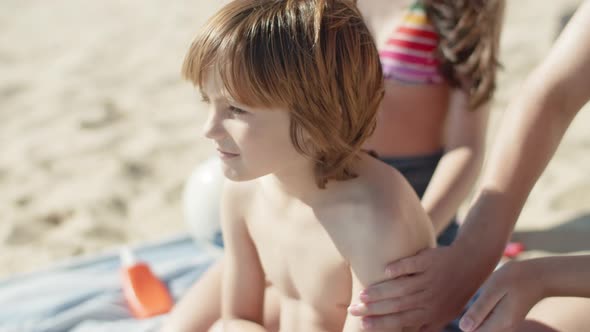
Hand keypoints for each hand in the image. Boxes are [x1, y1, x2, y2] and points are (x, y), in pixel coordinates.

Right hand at [348, 245, 484, 330]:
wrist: (472, 264)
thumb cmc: (453, 291)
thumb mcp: (443, 313)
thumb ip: (425, 325)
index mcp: (431, 313)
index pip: (401, 321)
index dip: (381, 324)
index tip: (363, 325)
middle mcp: (430, 298)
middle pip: (397, 306)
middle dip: (373, 309)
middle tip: (354, 309)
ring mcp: (430, 278)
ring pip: (401, 288)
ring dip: (381, 291)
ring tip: (362, 294)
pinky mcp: (430, 260)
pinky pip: (413, 264)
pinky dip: (399, 267)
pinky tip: (385, 270)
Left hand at [458, 260, 543, 331]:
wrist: (540, 275)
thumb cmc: (515, 277)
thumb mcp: (494, 289)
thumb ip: (479, 309)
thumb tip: (463, 328)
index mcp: (500, 323)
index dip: (465, 323)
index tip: (467, 306)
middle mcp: (505, 328)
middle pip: (479, 330)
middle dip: (470, 319)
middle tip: (476, 298)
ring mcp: (507, 324)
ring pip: (484, 325)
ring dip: (477, 314)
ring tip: (483, 296)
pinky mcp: (507, 317)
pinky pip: (490, 320)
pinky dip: (484, 311)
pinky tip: (487, 297)